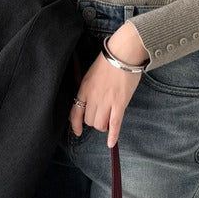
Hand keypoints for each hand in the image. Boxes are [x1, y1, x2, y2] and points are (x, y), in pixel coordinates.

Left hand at [69, 21, 148, 147]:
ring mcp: (106, 102)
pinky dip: (113, 135)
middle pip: (89, 120)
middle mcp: (93, 98)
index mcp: (84, 89)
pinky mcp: (120, 104)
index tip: (77, 131)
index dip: (75, 124)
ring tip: (109, 121)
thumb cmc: (109, 60)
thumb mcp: (91, 72)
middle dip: (94, 121)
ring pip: (100, 124)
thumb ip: (88, 87)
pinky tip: (111, 143)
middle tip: (102, 117)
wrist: (123, 54)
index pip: (75, 112)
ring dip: (104, 125)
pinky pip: (114, 124)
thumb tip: (89, 98)